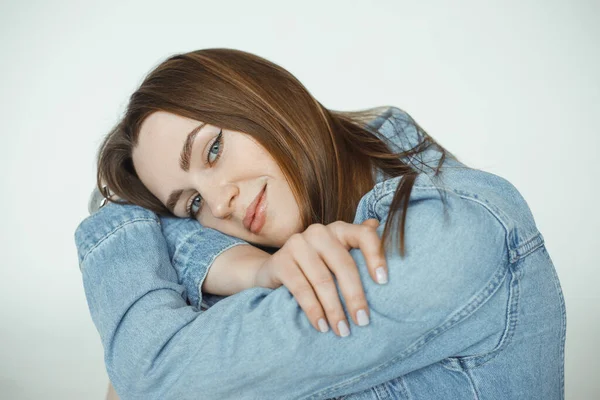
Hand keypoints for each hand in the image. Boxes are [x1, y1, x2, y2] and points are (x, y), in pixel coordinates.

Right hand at [253, 219, 386, 336]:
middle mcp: (319, 232)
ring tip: (343, 331)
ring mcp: (297, 244)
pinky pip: (301, 289)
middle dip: (355, 296)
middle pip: (344, 264)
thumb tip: (380, 226)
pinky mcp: (280, 261)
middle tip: (363, 321)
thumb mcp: (338, 257)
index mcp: (339, 229)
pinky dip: (314, 310)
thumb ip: (358, 245)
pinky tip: (322, 326)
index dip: (376, 256)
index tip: (383, 282)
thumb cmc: (315, 266)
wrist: (275, 270)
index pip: (364, 235)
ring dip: (334, 309)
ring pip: (323, 280)